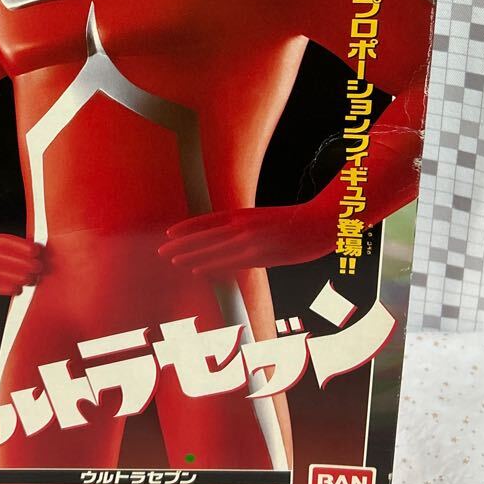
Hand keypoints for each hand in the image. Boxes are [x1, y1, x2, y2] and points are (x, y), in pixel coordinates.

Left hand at [158, 205, 333, 276]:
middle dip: (182, 244)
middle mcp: (243, 225)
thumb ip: (247, 231)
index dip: (187, 228)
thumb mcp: (266, 221)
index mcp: (244, 215)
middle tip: (161, 251)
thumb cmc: (296, 224)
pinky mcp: (262, 255)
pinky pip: (231, 261)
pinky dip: (212, 265)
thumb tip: (233, 246)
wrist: (322, 223)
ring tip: (172, 260)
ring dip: (191, 255)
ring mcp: (251, 240)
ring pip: (214, 249)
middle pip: (206, 236)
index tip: (169, 234)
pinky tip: (197, 269)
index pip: (208, 222)